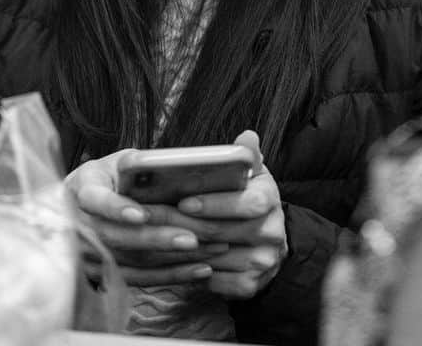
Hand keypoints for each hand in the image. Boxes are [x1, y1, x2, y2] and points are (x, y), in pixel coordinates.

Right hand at [65, 149, 227, 287]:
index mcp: (82, 190)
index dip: (117, 209)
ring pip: (133, 261)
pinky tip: (200, 269)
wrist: (72, 209)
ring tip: (207, 250)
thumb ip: (135, 163)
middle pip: (120, 237)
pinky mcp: (103, 274)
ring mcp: (88, 255)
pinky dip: (173, 275)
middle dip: (158, 238)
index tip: (142, 214)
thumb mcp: (114, 162)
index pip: (96, 201)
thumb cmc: (105, 178)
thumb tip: (162, 163)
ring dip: (172, 258)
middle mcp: (80, 226)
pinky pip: (140, 279)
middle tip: (194, 237)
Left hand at [147, 131, 287, 299]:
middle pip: (223, 230)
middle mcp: (271, 231)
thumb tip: (247, 137)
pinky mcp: (252, 285)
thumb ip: (247, 155)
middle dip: (182, 223)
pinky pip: (218, 282)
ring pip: (215, 257)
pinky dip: (193, 272)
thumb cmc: (249, 199)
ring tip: (152, 235)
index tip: (184, 200)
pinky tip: (172, 259)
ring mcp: (263, 260)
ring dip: (182, 248)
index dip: (215, 202)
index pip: (248, 202)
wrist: (269, 240)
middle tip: (150, 216)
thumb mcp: (253, 174)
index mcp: (270, 199)